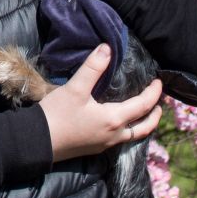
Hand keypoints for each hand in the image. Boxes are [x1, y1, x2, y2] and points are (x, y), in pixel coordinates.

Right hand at [37, 44, 163, 160]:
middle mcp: (114, 135)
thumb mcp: (75, 88)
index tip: (159, 82)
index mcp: (114, 119)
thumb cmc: (58, 114)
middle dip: (154, 116)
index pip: (143, 106)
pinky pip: (119, 140)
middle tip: (158, 104)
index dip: (153, 94)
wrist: (37, 142)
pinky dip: (128, 130)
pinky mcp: (93, 149)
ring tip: (143, 115)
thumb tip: (108, 48)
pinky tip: (118, 123)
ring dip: (142, 125)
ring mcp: (104, 145)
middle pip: (144, 128)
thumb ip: (93, 68)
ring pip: (132, 136)